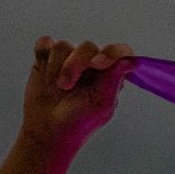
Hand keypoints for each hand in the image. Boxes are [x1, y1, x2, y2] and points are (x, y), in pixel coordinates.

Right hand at [22, 37, 133, 154]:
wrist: (48, 130)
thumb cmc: (79, 121)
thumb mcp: (101, 104)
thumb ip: (114, 80)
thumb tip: (132, 60)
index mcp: (110, 74)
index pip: (119, 52)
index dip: (111, 53)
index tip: (97, 64)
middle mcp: (91, 63)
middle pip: (87, 47)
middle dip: (74, 65)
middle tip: (66, 86)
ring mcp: (69, 59)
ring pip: (63, 46)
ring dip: (56, 67)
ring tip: (56, 87)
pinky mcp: (47, 58)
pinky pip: (45, 43)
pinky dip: (42, 53)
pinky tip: (43, 68)